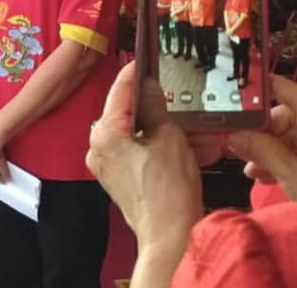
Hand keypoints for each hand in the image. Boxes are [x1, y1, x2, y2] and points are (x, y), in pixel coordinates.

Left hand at [86, 64, 207, 253]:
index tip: (142, 60)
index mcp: (104, 134)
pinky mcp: (120, 178)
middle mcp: (98, 148)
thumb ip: (156, 107)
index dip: (133, 74)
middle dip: (158, 109)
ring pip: (139, 135)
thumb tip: (149, 86)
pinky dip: (163, 148)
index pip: (118, 92)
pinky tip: (192, 148)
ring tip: (198, 130)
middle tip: (177, 97)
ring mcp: (107, 165)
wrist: (170, 236)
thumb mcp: (169, 139)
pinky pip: (141, 153)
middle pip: (128, 115)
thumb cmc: (168, 191)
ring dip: (168, 131)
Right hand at [226, 75, 296, 200]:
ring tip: (250, 169)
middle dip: (262, 130)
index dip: (260, 89)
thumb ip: (266, 153)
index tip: (231, 95)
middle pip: (292, 116)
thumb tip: (234, 135)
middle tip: (236, 145)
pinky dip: (286, 160)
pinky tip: (266, 175)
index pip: (290, 92)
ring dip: (270, 149)